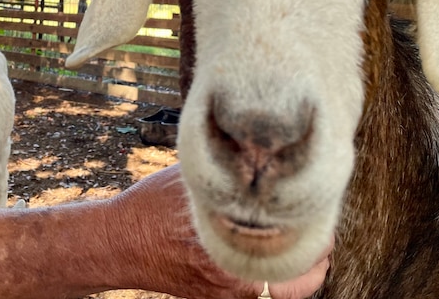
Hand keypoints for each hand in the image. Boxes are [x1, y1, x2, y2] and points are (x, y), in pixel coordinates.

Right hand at [111, 164, 330, 298]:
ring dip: (302, 269)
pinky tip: (272, 253)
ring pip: (290, 290)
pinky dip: (278, 278)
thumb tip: (263, 153)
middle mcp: (236, 279)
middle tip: (320, 228)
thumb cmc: (150, 207)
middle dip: (318, 251)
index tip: (321, 208)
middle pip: (307, 277)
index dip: (319, 225)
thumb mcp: (192, 180)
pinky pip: (264, 294)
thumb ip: (230, 173)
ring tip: (302, 242)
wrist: (117, 244)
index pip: (303, 246)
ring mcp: (228, 295)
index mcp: (234, 247)